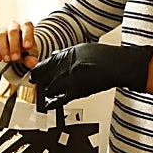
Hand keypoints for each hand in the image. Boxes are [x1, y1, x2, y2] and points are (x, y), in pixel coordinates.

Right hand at [0, 21, 40, 69]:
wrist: (17, 50)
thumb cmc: (26, 48)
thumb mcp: (32, 53)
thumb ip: (32, 58)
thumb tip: (32, 62)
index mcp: (25, 26)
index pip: (27, 25)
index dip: (27, 36)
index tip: (27, 47)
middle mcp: (13, 26)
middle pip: (13, 31)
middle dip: (14, 46)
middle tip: (15, 58)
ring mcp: (2, 31)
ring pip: (1, 36)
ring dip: (4, 49)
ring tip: (8, 60)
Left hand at [31, 42, 152, 111]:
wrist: (119, 65)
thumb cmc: (105, 57)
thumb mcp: (82, 49)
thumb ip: (66, 54)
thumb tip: (55, 56)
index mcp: (66, 55)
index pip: (43, 65)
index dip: (36, 72)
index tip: (34, 76)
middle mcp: (65, 67)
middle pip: (43, 78)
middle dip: (38, 83)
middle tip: (36, 86)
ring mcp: (70, 79)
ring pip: (49, 89)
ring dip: (46, 92)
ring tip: (43, 95)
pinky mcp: (77, 91)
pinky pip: (59, 99)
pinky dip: (52, 102)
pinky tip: (49, 104)